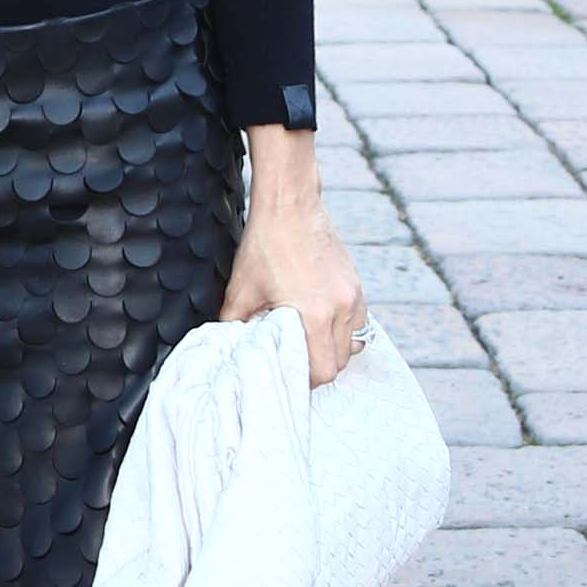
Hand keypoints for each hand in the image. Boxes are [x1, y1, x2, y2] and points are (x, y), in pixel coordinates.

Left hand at [220, 127, 366, 386]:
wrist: (290, 205)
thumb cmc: (264, 246)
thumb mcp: (240, 290)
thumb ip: (233, 325)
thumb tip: (228, 349)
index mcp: (315, 314)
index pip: (323, 370)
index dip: (306, 381)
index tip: (289, 377)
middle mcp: (341, 307)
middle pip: (340, 361)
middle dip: (319, 368)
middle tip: (295, 364)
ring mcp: (353, 295)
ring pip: (353, 343)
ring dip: (333, 351)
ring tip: (309, 346)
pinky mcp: (356, 284)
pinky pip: (359, 322)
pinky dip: (343, 331)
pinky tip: (322, 324)